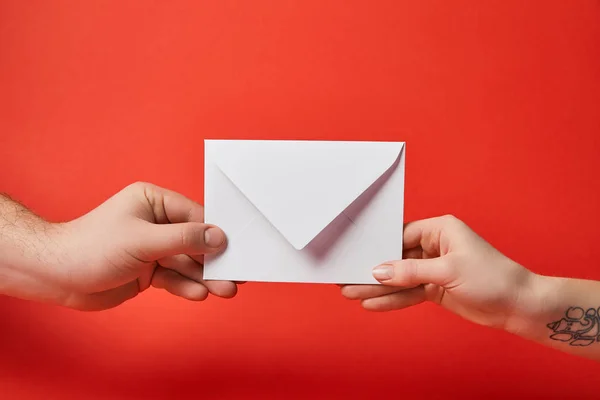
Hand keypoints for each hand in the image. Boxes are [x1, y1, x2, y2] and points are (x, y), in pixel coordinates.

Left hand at [38, 182, 236, 310]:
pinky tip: (199, 294)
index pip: (194, 215)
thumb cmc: (92, 247)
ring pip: (187, 263)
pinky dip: (186, 286)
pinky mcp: (148, 270)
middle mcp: (156, 222)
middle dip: (214, 260)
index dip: (217, 232)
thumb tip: (219, 237)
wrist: (56, 276)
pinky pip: (174, 277)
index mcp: (153, 201)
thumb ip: (184, 239)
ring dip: (205, 277)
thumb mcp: (143, 240)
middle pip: (195, 242)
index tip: (239, 247)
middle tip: (237, 276)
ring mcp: (152, 248)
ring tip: (226, 290)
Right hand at [341, 215, 537, 330]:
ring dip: (377, 287)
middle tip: (345, 278)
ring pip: (399, 278)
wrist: (518, 306)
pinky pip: (408, 293)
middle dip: (372, 270)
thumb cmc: (492, 277)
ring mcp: (433, 269)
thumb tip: (378, 272)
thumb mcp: (447, 271)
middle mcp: (433, 246)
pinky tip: (372, 303)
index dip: (376, 247)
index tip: (353, 255)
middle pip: (395, 258)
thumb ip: (409, 272)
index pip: (399, 235)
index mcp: (439, 229)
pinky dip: (392, 299)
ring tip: (351, 293)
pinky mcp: (434, 288)